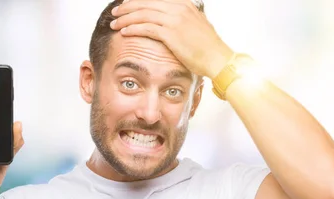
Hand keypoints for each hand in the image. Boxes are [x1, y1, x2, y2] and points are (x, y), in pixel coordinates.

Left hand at [110, 0, 233, 78]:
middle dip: (127, 7)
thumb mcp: (199, 26)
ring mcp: (174, 19)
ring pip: (142, 14)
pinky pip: (145, 28)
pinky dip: (132, 28)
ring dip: (125, 18)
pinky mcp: (170, 33)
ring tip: (114, 23)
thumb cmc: (209, 48)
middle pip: (145, 3)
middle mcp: (178, 8)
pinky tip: (124, 31)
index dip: (138, 1)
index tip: (127, 5)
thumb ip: (185, 19)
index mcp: (185, 4)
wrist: (218, 59)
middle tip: (115, 12)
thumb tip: (177, 22)